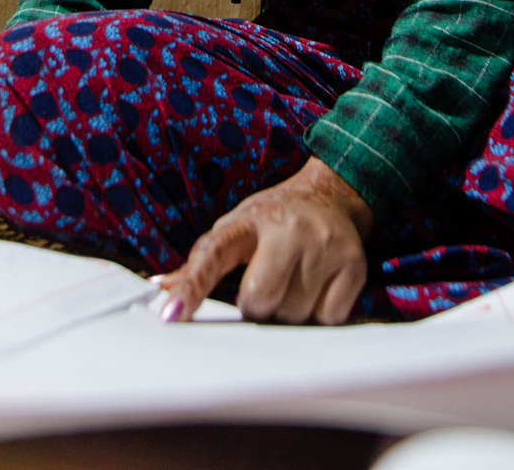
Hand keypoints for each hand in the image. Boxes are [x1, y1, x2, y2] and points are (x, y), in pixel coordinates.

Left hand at [153, 158, 373, 324]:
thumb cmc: (271, 220)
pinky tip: (317, 287)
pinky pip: (328, 317)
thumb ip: (200, 263)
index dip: (192, 287)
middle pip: (259, 298)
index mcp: (247, 221)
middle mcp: (287, 228)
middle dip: (258, 305)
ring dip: (288, 311)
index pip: (212, 255)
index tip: (171, 316)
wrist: (330, 196)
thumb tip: (160, 290)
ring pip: (294, 313)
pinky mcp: (353, 264)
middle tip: (265, 286)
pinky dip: (319, 313)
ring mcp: (324, 245)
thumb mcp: (234, 229)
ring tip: (293, 281)